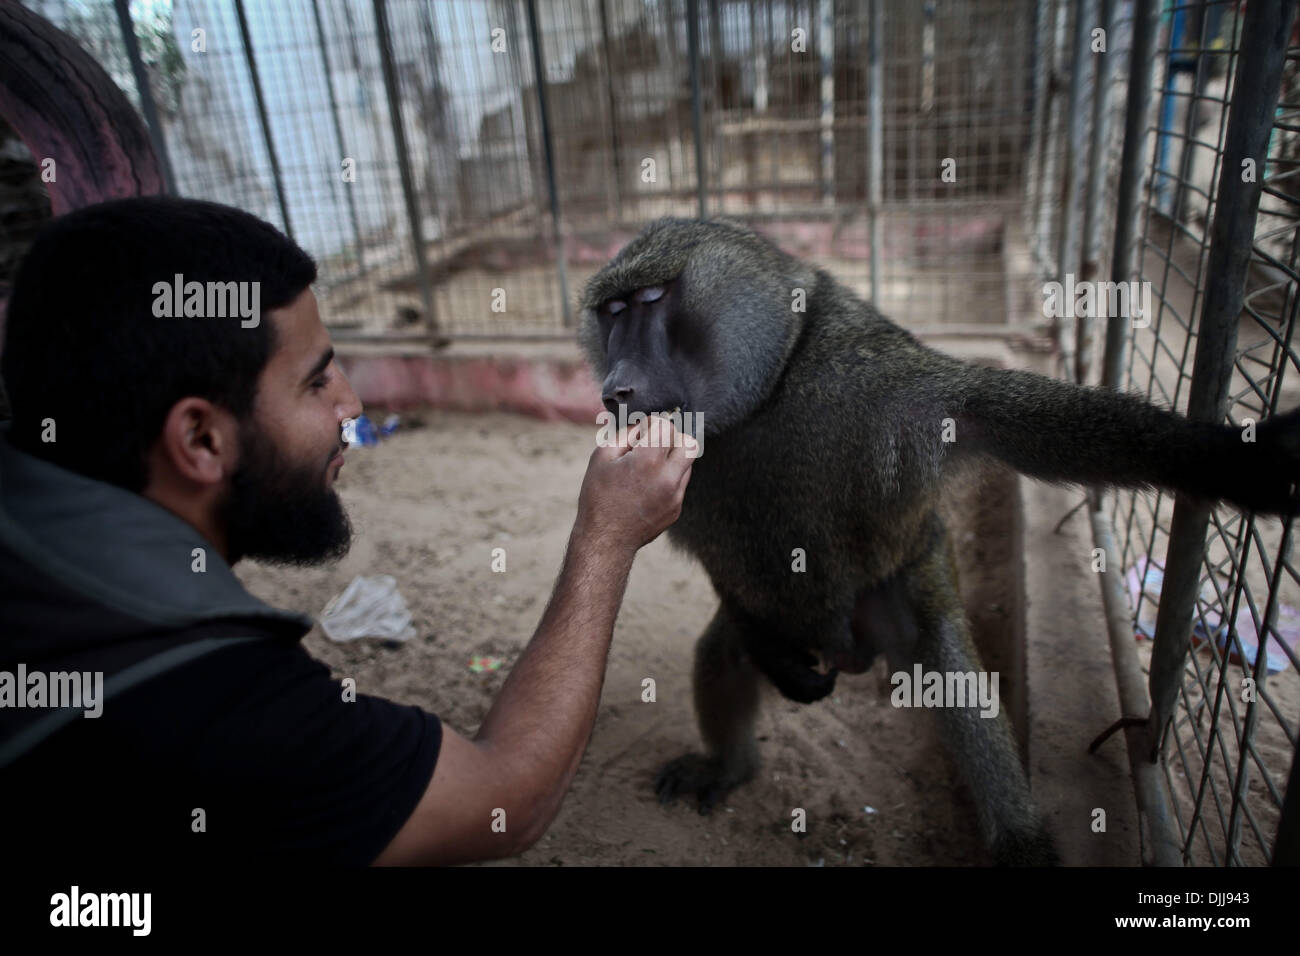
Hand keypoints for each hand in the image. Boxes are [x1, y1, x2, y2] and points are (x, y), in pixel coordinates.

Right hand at [574, 417, 695, 554]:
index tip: (641, 430)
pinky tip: (647, 486)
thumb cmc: (598, 496)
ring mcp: (676, 495)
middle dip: (672, 438)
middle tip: (652, 444)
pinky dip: (668, 478)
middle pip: (689, 442)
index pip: (667, 427)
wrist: (606, 540)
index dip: (653, 423)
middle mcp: (668, 477)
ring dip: (672, 458)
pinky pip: (680, 483)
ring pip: (688, 463)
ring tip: (647, 467)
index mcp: (648, 461)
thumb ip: (626, 433)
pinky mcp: (676, 509)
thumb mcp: (602, 457)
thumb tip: (642, 424)